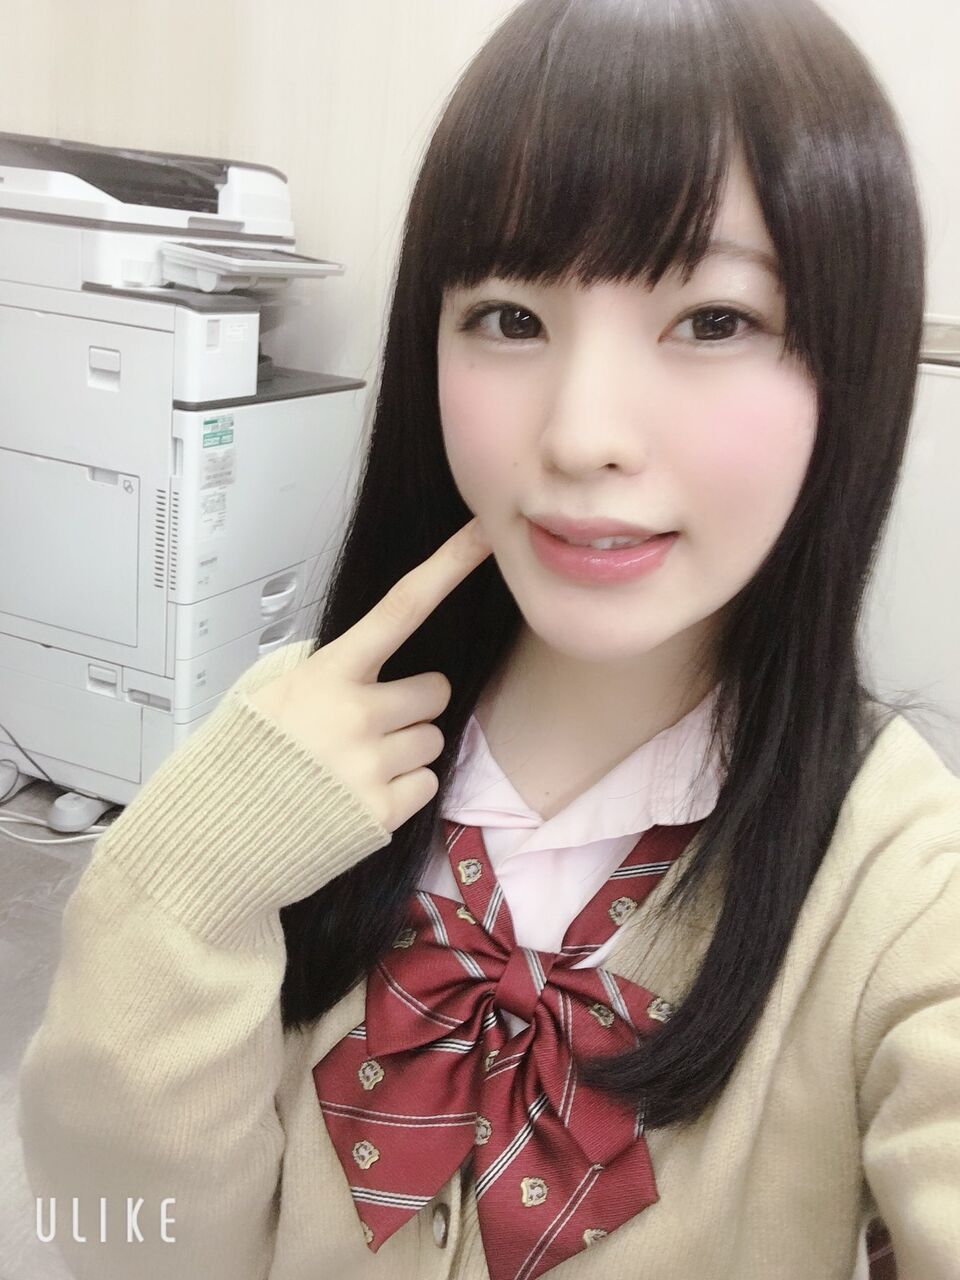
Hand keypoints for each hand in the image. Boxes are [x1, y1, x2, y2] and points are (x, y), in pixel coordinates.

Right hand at [247, 517, 493, 832]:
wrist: (212, 839)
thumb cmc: (239, 758)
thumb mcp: (267, 691)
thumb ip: (323, 668)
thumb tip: (371, 657)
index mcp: (327, 674)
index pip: (400, 608)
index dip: (447, 568)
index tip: (483, 536)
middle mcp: (356, 713)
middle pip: (435, 691)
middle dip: (413, 705)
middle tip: (370, 724)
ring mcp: (372, 764)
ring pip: (432, 740)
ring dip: (405, 750)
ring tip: (355, 765)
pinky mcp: (383, 812)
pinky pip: (427, 784)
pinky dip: (402, 790)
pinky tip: (360, 795)